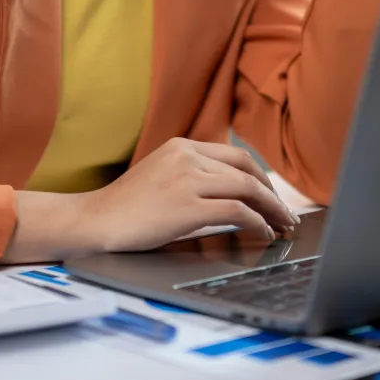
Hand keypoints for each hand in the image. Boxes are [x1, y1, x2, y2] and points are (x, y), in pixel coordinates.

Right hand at [3, 139, 297, 261]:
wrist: (93, 220)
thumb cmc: (125, 208)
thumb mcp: (161, 176)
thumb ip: (191, 175)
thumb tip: (231, 194)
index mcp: (181, 146)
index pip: (235, 156)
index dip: (261, 177)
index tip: (272, 196)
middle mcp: (187, 156)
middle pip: (247, 169)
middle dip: (272, 194)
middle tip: (286, 215)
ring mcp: (187, 179)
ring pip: (247, 188)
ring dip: (272, 210)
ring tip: (282, 227)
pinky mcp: (187, 205)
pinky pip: (237, 210)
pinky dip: (257, 222)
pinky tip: (263, 233)